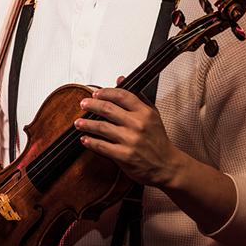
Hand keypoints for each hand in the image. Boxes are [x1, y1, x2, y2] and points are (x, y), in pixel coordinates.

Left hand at [73, 76, 187, 188]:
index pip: (121, 95)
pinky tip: (85, 139)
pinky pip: (102, 146)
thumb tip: (120, 79)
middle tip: (83, 104)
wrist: (167, 166)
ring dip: (87, 124)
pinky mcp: (124, 156)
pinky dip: (91, 142)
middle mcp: (138, 124)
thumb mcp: (152, 114)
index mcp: (144, 112)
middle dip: (91, 105)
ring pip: (102, 127)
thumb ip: (137, 96)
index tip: (95, 93)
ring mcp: (130, 140)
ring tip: (78, 123)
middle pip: (108, 109)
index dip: (105, 92)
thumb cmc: (158, 140)